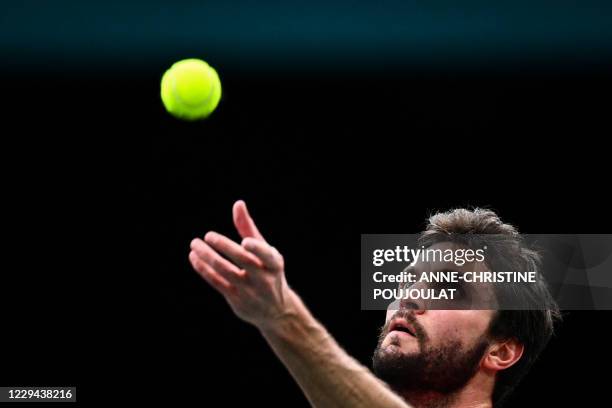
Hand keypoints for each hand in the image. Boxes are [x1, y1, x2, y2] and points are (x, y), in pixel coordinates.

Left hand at [188, 200, 294, 328]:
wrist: (275, 310)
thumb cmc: (268, 271)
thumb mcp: (265, 251)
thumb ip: (249, 228)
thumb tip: (238, 203)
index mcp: (274, 263)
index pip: (267, 255)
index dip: (257, 249)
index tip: (245, 242)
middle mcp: (264, 279)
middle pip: (243, 261)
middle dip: (225, 248)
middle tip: (208, 235)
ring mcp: (250, 291)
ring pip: (225, 272)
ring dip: (208, 257)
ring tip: (194, 244)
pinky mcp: (237, 301)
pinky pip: (217, 283)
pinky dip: (204, 270)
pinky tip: (195, 258)